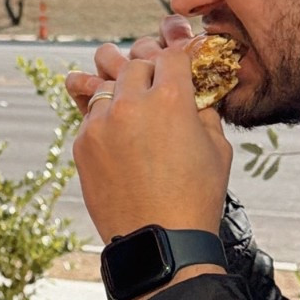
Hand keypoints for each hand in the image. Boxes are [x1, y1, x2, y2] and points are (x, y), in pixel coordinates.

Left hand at [72, 36, 231, 248]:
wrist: (160, 243)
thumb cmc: (197, 197)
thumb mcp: (218, 148)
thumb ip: (204, 112)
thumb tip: (195, 96)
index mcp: (170, 98)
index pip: (171, 56)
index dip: (178, 61)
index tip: (180, 71)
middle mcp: (130, 103)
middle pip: (134, 66)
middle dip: (148, 75)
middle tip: (156, 93)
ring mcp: (101, 123)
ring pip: (107, 89)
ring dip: (121, 96)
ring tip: (134, 117)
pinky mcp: (82, 144)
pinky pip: (92, 119)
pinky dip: (105, 123)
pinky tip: (120, 142)